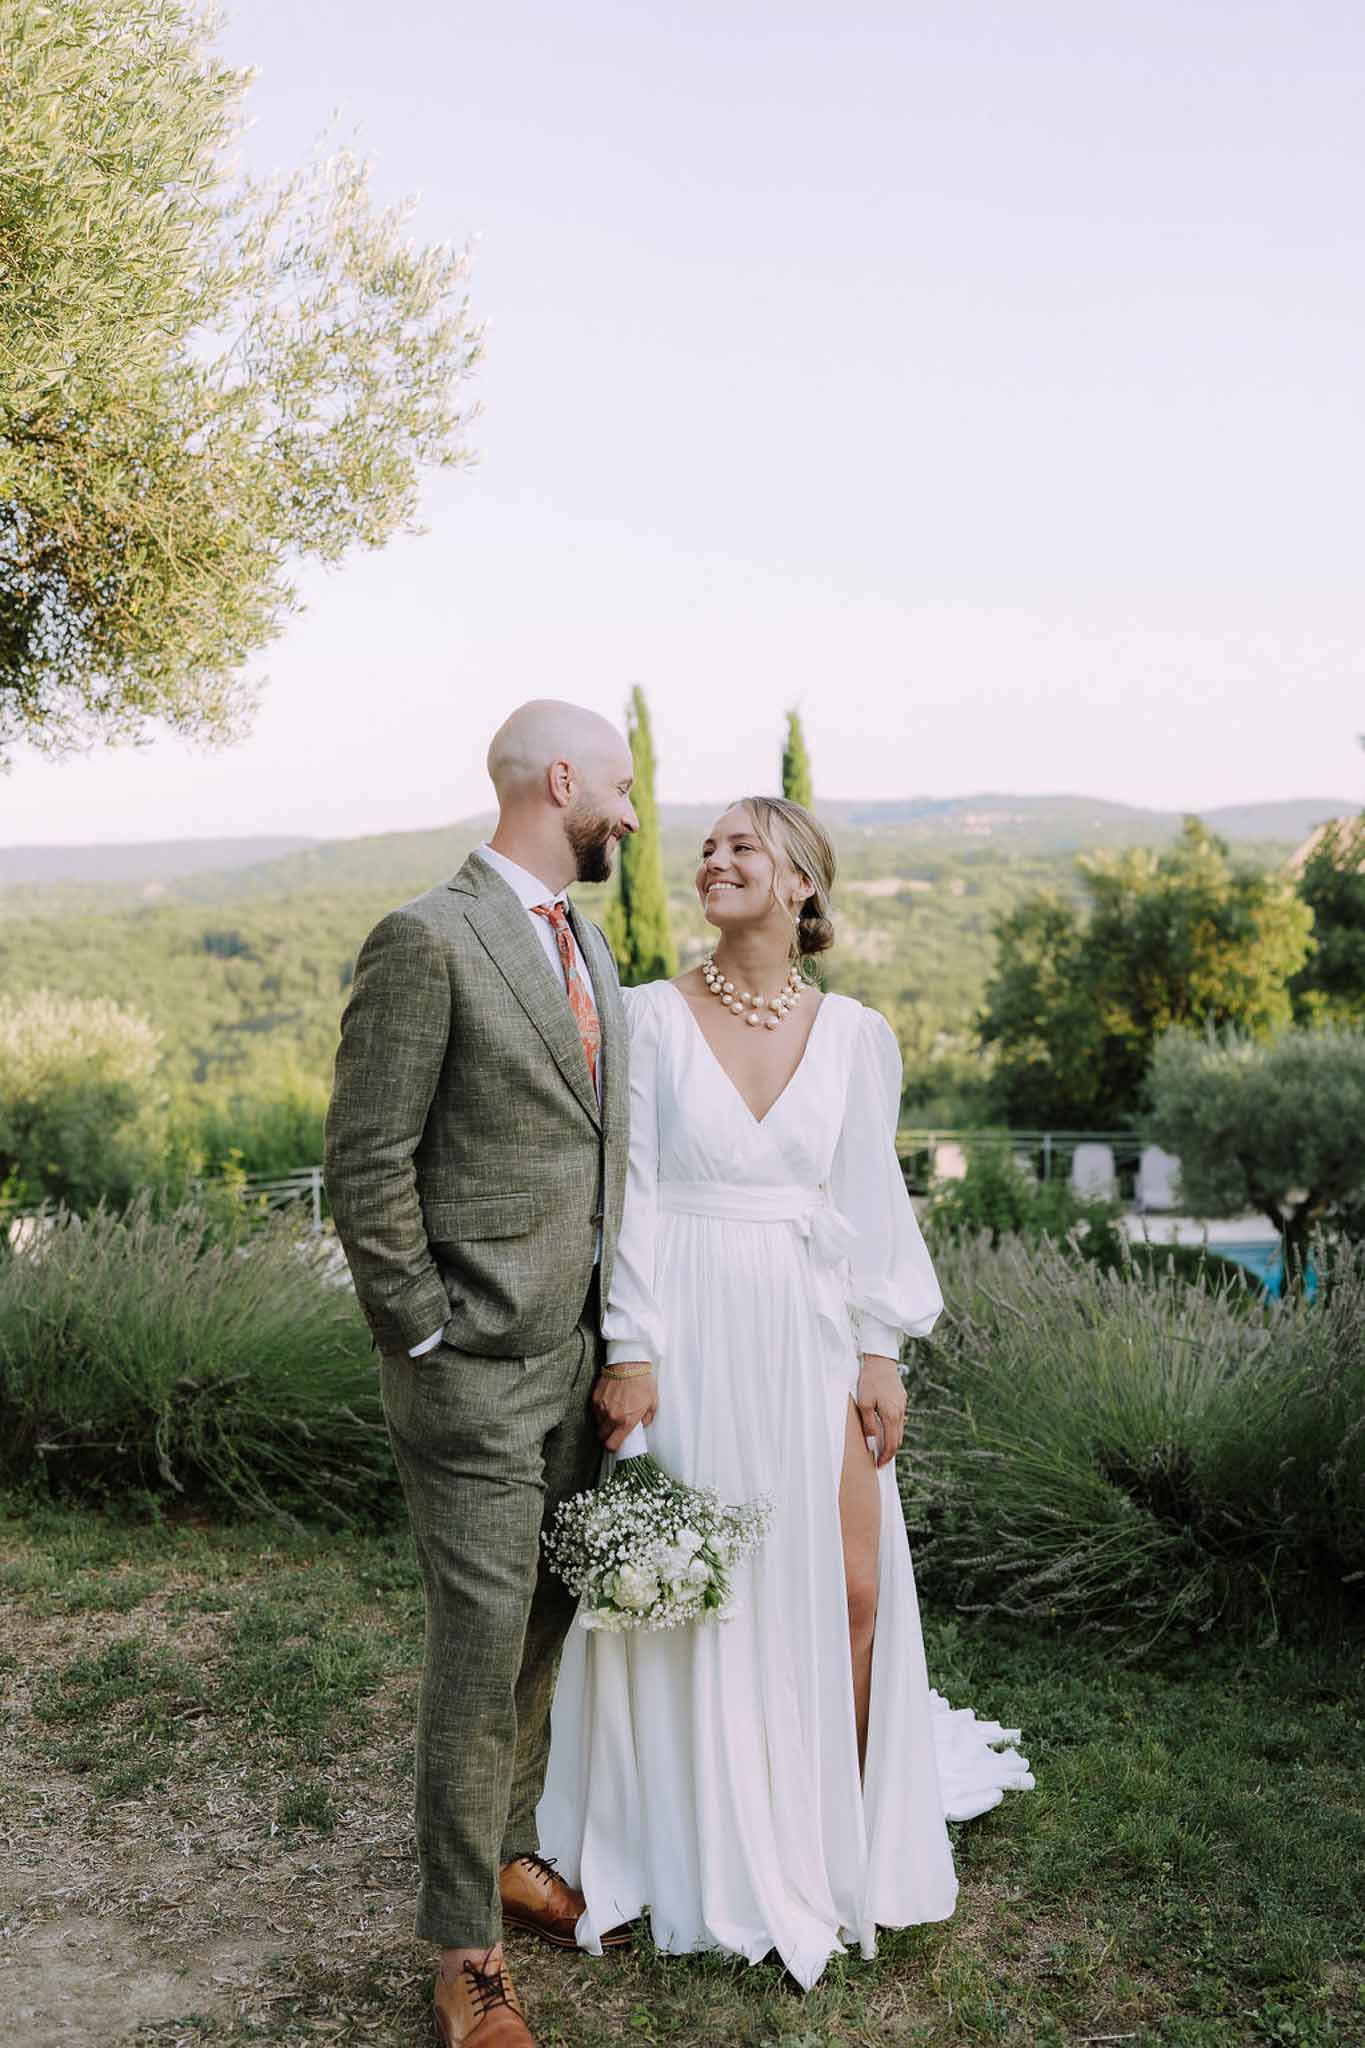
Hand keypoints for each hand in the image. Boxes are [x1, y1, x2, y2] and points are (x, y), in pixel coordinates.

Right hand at [592, 1365, 658, 1451]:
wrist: (629, 1363)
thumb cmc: (642, 1382)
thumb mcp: (652, 1403)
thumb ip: (646, 1420)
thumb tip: (641, 1425)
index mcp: (626, 1421)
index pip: (612, 1445)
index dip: (613, 1447)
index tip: (615, 1445)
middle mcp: (611, 1417)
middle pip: (602, 1437)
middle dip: (607, 1436)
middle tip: (613, 1431)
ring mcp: (601, 1407)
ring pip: (598, 1423)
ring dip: (604, 1423)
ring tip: (613, 1414)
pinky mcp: (595, 1397)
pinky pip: (595, 1411)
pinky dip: (600, 1411)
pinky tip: (608, 1404)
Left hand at [856, 1353, 905, 1468]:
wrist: (881, 1361)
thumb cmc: (869, 1381)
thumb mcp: (864, 1404)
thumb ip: (868, 1425)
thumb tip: (871, 1443)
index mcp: (891, 1416)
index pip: (891, 1444)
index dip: (885, 1457)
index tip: (879, 1465)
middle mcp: (900, 1413)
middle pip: (897, 1439)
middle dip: (889, 1452)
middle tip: (880, 1460)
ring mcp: (902, 1406)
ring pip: (899, 1430)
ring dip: (891, 1441)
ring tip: (881, 1448)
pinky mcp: (901, 1400)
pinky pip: (899, 1420)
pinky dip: (893, 1429)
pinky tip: (885, 1429)